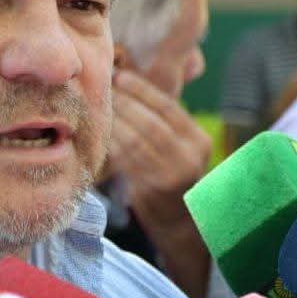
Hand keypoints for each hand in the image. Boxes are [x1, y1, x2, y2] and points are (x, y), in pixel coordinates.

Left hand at [107, 68, 212, 297]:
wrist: (180, 222)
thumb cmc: (171, 178)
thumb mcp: (178, 149)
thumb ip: (163, 124)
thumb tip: (129, 84)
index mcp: (198, 139)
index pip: (169, 107)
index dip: (143, 89)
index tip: (121, 76)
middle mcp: (191, 155)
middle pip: (152, 121)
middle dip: (125, 102)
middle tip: (103, 87)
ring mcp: (175, 173)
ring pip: (137, 139)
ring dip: (114, 121)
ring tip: (98, 107)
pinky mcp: (155, 188)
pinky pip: (128, 159)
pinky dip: (112, 144)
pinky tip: (99, 133)